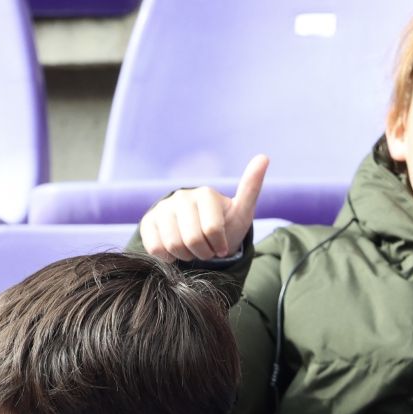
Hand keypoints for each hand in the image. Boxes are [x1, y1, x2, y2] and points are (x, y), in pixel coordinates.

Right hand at [138, 154, 268, 262]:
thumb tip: (264, 157)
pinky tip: (176, 251)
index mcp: (206, 194)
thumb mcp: (242, 212)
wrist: (202, 237)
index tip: (222, 246)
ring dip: (186, 256)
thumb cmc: (225, 225)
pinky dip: (168, 257)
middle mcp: (181, 197)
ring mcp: (162, 208)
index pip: (212, 231)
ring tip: (192, 250)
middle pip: (191, 240)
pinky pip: (155, 247)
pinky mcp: (148, 221)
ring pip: (172, 245)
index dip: (219, 246)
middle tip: (207, 250)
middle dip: (203, 253)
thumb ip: (252, 187)